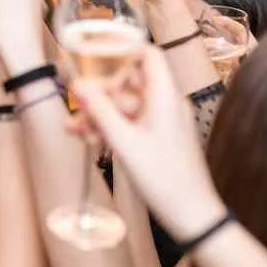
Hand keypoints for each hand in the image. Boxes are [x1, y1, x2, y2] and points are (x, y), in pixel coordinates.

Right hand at [70, 47, 226, 241]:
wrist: (192, 215)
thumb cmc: (163, 177)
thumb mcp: (124, 142)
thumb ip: (100, 110)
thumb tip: (77, 85)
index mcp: (164, 95)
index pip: (147, 55)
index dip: (122, 51)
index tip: (94, 57)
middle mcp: (165, 103)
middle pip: (128, 83)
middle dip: (99, 94)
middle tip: (74, 105)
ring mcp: (162, 121)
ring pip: (125, 106)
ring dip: (100, 114)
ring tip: (74, 129)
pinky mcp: (158, 137)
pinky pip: (130, 123)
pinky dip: (111, 128)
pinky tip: (89, 140)